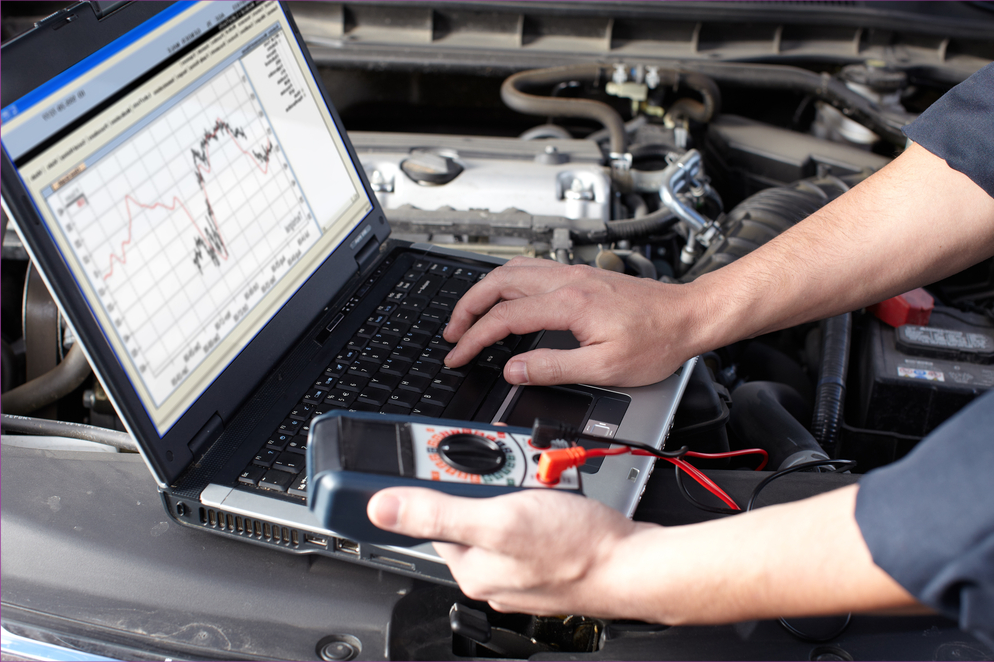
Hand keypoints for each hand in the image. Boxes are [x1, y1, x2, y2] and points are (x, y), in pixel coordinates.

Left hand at [367, 487, 651, 616]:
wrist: (638, 565)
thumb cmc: (577, 548)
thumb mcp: (499, 519)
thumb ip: (437, 512)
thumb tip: (382, 508)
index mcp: (470, 566)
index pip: (434, 514)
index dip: (440, 478)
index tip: (451, 454)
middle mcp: (491, 570)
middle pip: (471, 506)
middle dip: (491, 477)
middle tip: (516, 468)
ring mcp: (521, 564)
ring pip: (504, 507)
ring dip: (519, 482)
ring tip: (542, 478)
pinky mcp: (547, 555)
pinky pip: (531, 515)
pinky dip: (541, 496)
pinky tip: (556, 491)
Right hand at [442, 257, 708, 386]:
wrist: (689, 317)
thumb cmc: (657, 341)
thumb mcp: (605, 367)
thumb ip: (553, 368)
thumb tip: (514, 370)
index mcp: (569, 304)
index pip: (504, 318)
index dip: (474, 339)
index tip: (457, 355)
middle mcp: (568, 281)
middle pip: (499, 283)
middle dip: (467, 307)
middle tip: (452, 333)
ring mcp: (574, 274)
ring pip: (513, 271)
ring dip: (484, 292)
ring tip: (469, 315)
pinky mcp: (582, 276)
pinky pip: (531, 270)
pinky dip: (506, 284)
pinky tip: (505, 299)